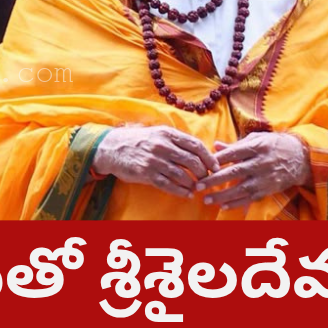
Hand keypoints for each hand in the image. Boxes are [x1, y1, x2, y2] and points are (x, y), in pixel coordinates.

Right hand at [91, 125, 219, 197]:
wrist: (111, 148)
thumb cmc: (138, 140)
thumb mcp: (157, 133)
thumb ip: (176, 140)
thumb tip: (199, 150)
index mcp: (167, 134)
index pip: (195, 145)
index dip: (209, 157)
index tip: (215, 167)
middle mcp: (162, 146)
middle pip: (192, 161)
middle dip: (203, 173)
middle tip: (206, 179)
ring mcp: (154, 160)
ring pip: (182, 174)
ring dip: (193, 183)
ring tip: (197, 188)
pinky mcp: (146, 174)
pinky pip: (168, 185)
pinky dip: (180, 191)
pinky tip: (187, 194)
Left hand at [194, 132, 310, 210]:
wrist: (301, 157)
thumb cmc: (274, 145)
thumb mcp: (257, 139)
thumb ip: (236, 144)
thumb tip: (215, 146)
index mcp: (257, 146)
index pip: (233, 153)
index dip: (217, 160)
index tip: (202, 166)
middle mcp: (262, 162)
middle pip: (235, 172)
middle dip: (215, 180)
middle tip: (199, 185)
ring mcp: (266, 177)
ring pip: (242, 188)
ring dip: (223, 195)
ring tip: (207, 199)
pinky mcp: (269, 189)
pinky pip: (251, 198)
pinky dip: (237, 203)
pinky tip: (223, 206)